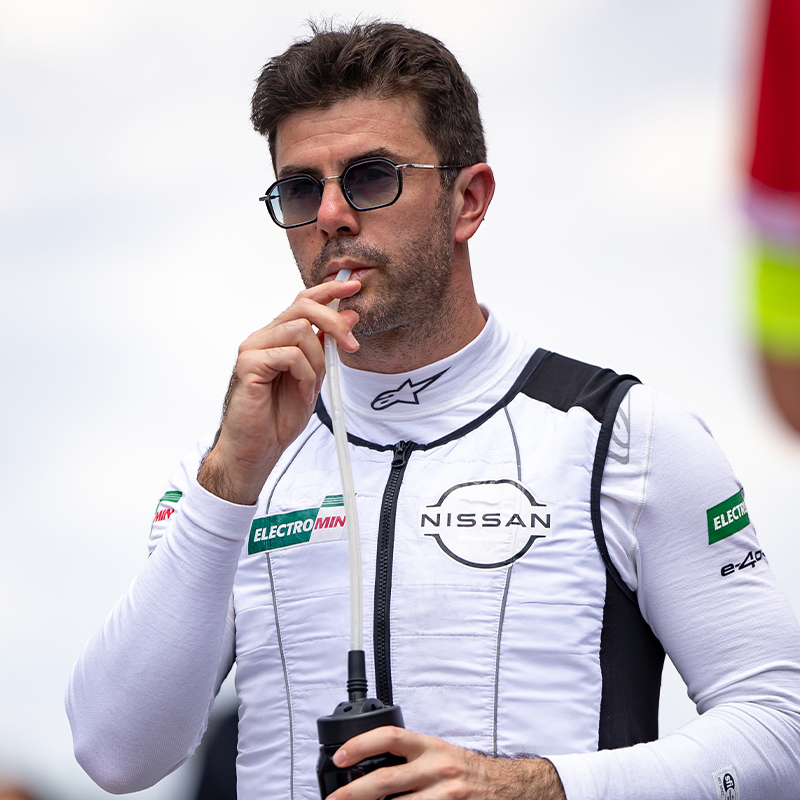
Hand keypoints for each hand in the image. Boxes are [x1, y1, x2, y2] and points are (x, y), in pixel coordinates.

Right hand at [198, 279, 360, 504]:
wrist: (256, 449)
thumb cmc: (278, 417)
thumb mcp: (314, 378)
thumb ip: (328, 348)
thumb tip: (349, 317)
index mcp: (278, 338)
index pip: (303, 301)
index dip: (328, 290)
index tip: (353, 285)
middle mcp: (264, 337)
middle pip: (303, 307)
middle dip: (334, 322)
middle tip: (352, 345)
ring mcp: (253, 348)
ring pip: (300, 331)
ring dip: (318, 361)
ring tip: (312, 386)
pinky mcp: (248, 364)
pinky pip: (290, 355)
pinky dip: (304, 374)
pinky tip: (301, 392)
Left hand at [328, 726, 565, 799]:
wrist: (507, 788)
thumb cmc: (467, 770)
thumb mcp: (438, 754)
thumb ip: (409, 759)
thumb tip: (370, 769)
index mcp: (430, 747)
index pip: (390, 737)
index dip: (361, 745)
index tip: (340, 757)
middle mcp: (437, 769)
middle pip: (386, 780)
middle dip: (354, 793)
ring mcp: (445, 795)